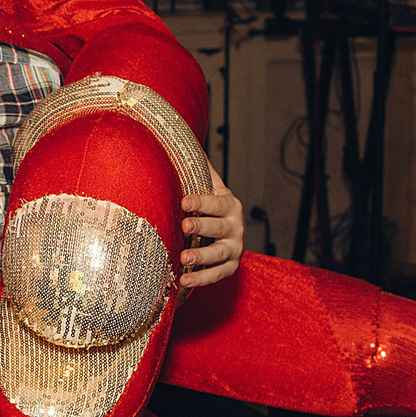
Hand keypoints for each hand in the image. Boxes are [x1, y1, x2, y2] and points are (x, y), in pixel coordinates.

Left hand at [179, 164, 243, 290]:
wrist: (225, 233)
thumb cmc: (209, 208)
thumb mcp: (207, 187)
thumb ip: (197, 167)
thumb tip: (179, 136)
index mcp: (230, 205)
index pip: (216, 203)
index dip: (201, 202)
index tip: (184, 201)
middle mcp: (236, 227)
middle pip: (219, 228)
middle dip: (202, 226)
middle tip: (185, 226)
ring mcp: (234, 249)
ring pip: (219, 254)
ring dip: (201, 256)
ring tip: (183, 257)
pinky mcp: (230, 267)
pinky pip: (217, 275)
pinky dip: (202, 279)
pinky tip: (184, 279)